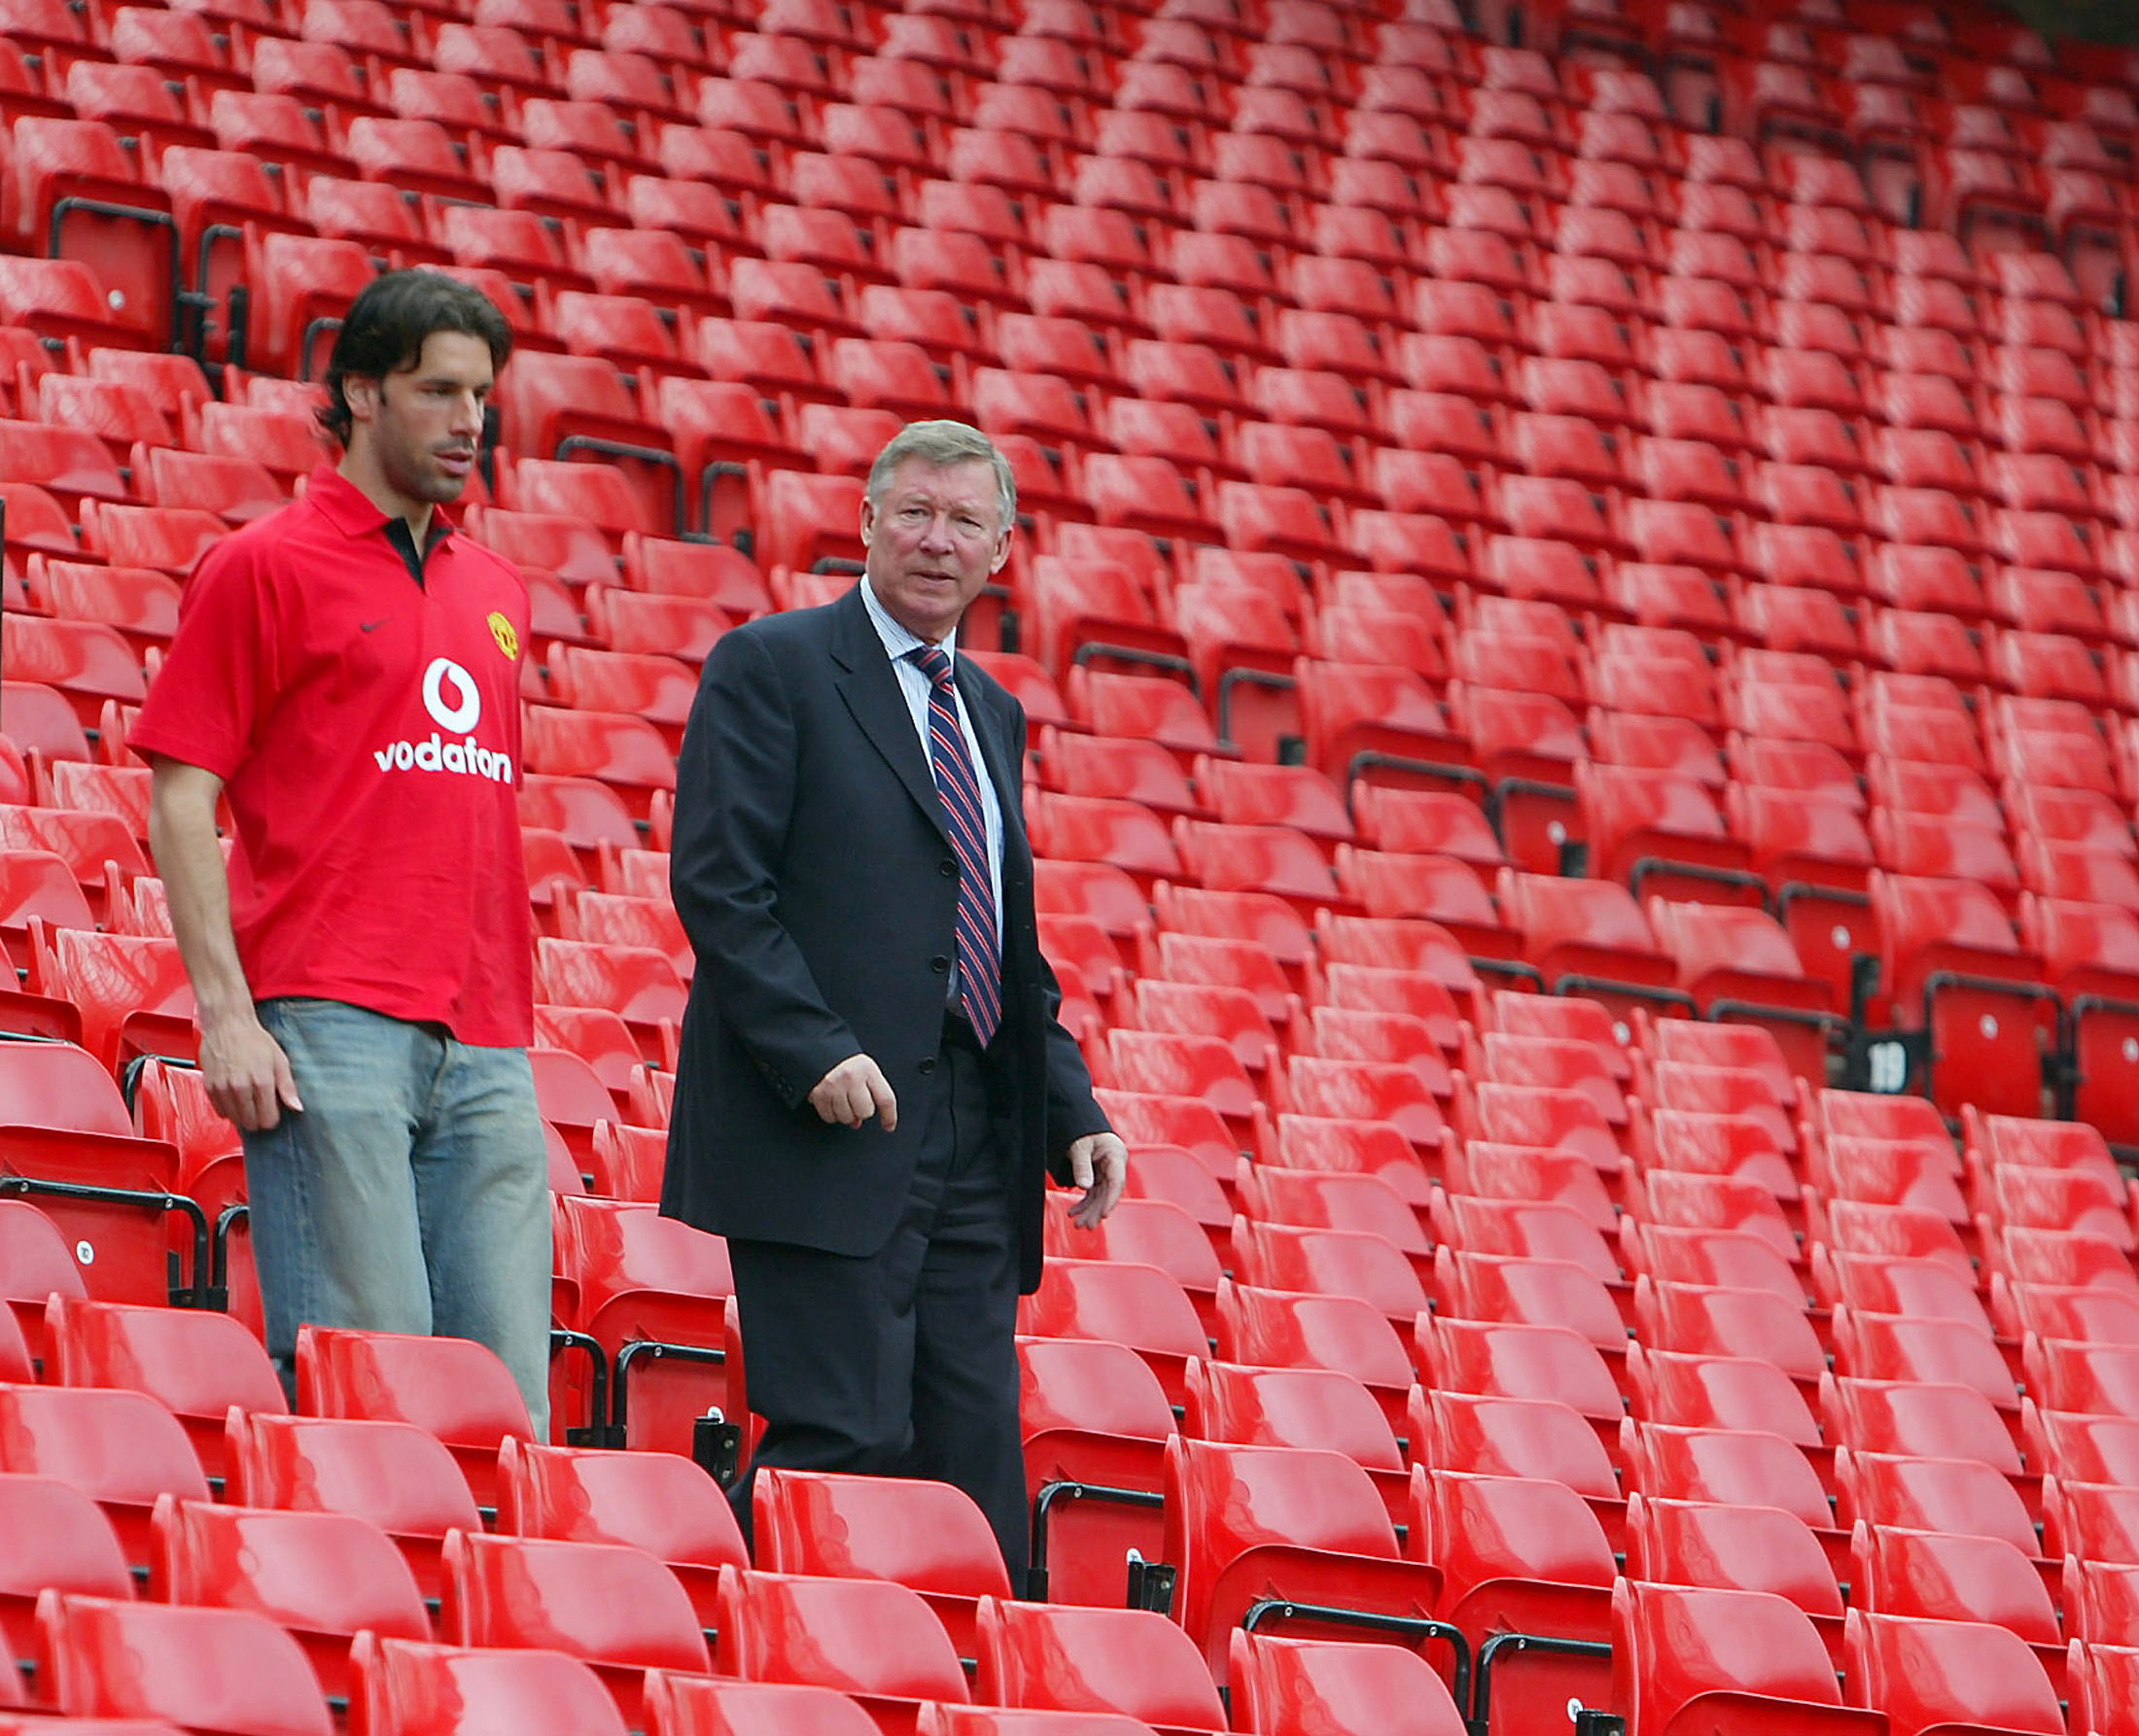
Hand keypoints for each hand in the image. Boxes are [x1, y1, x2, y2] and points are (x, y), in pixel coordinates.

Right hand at [198, 1011, 302, 1131]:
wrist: (227, 1025)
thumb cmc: (254, 1040)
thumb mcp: (279, 1060)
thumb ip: (287, 1086)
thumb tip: (296, 1107)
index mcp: (261, 1081)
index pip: (268, 1119)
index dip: (272, 1119)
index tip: (273, 1112)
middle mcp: (240, 1087)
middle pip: (251, 1123)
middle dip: (258, 1119)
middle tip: (261, 1107)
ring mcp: (222, 1088)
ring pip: (235, 1119)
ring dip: (243, 1115)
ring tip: (248, 1100)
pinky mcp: (209, 1087)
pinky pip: (220, 1111)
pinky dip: (228, 1109)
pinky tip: (235, 1097)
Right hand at [809, 1053, 898, 1130]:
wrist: (816, 1049)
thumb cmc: (844, 1061)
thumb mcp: (864, 1069)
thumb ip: (870, 1092)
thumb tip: (858, 1122)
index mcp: (868, 1069)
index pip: (886, 1099)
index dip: (889, 1117)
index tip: (888, 1126)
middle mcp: (852, 1077)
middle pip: (866, 1112)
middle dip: (861, 1111)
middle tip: (855, 1100)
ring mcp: (834, 1086)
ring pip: (847, 1118)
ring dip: (845, 1114)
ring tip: (842, 1099)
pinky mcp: (818, 1094)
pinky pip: (829, 1117)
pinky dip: (831, 1114)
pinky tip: (831, 1102)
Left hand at [1065, 1131, 1127, 1229]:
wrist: (1080, 1124)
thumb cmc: (1082, 1131)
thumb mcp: (1079, 1146)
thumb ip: (1082, 1166)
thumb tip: (1084, 1187)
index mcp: (1116, 1155)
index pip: (1116, 1181)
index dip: (1111, 1199)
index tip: (1104, 1215)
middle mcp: (1115, 1165)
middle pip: (1108, 1192)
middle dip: (1097, 1210)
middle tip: (1086, 1226)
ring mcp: (1107, 1171)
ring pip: (1100, 1195)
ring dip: (1089, 1210)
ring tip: (1078, 1224)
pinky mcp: (1098, 1175)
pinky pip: (1093, 1192)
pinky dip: (1084, 1203)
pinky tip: (1074, 1212)